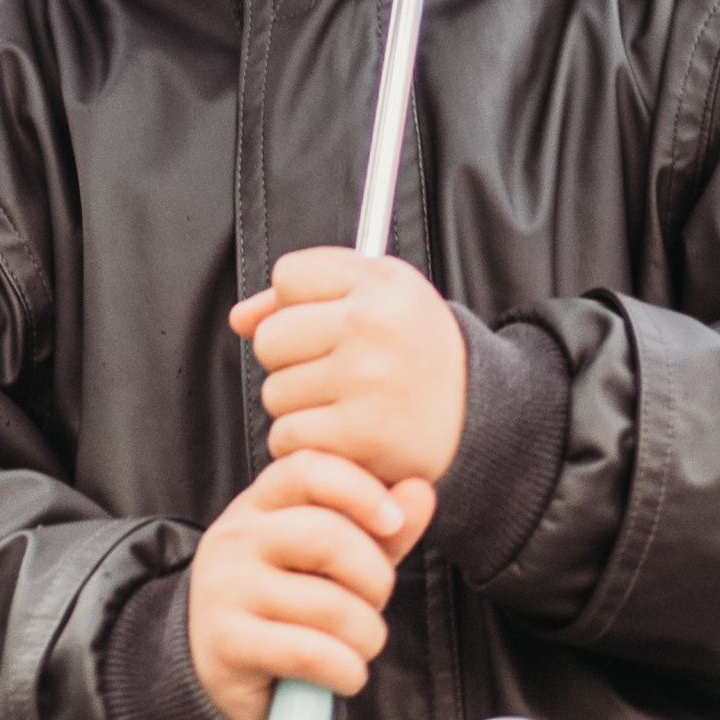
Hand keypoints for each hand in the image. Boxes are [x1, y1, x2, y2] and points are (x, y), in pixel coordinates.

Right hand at [186, 450, 438, 719]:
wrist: (220, 669)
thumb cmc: (287, 602)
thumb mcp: (332, 561)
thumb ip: (379, 529)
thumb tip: (422, 490)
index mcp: (259, 503)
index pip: (308, 469)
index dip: (359, 489)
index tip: (394, 522)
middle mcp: (235, 536)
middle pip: (327, 536)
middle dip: (375, 579)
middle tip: (376, 605)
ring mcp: (225, 588)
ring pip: (327, 605)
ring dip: (367, 636)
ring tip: (363, 647)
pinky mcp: (227, 643)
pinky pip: (310, 653)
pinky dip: (346, 671)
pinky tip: (347, 675)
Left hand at [233, 247, 467, 488]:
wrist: (479, 417)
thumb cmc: (418, 351)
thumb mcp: (380, 297)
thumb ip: (307, 295)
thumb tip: (240, 318)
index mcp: (379, 282)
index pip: (288, 277)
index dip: (296, 304)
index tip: (324, 323)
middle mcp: (371, 326)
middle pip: (271, 338)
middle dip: (288, 358)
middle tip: (328, 369)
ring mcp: (366, 383)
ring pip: (274, 392)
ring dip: (296, 405)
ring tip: (340, 404)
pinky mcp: (361, 438)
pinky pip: (288, 437)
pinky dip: (303, 443)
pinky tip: (337, 435)